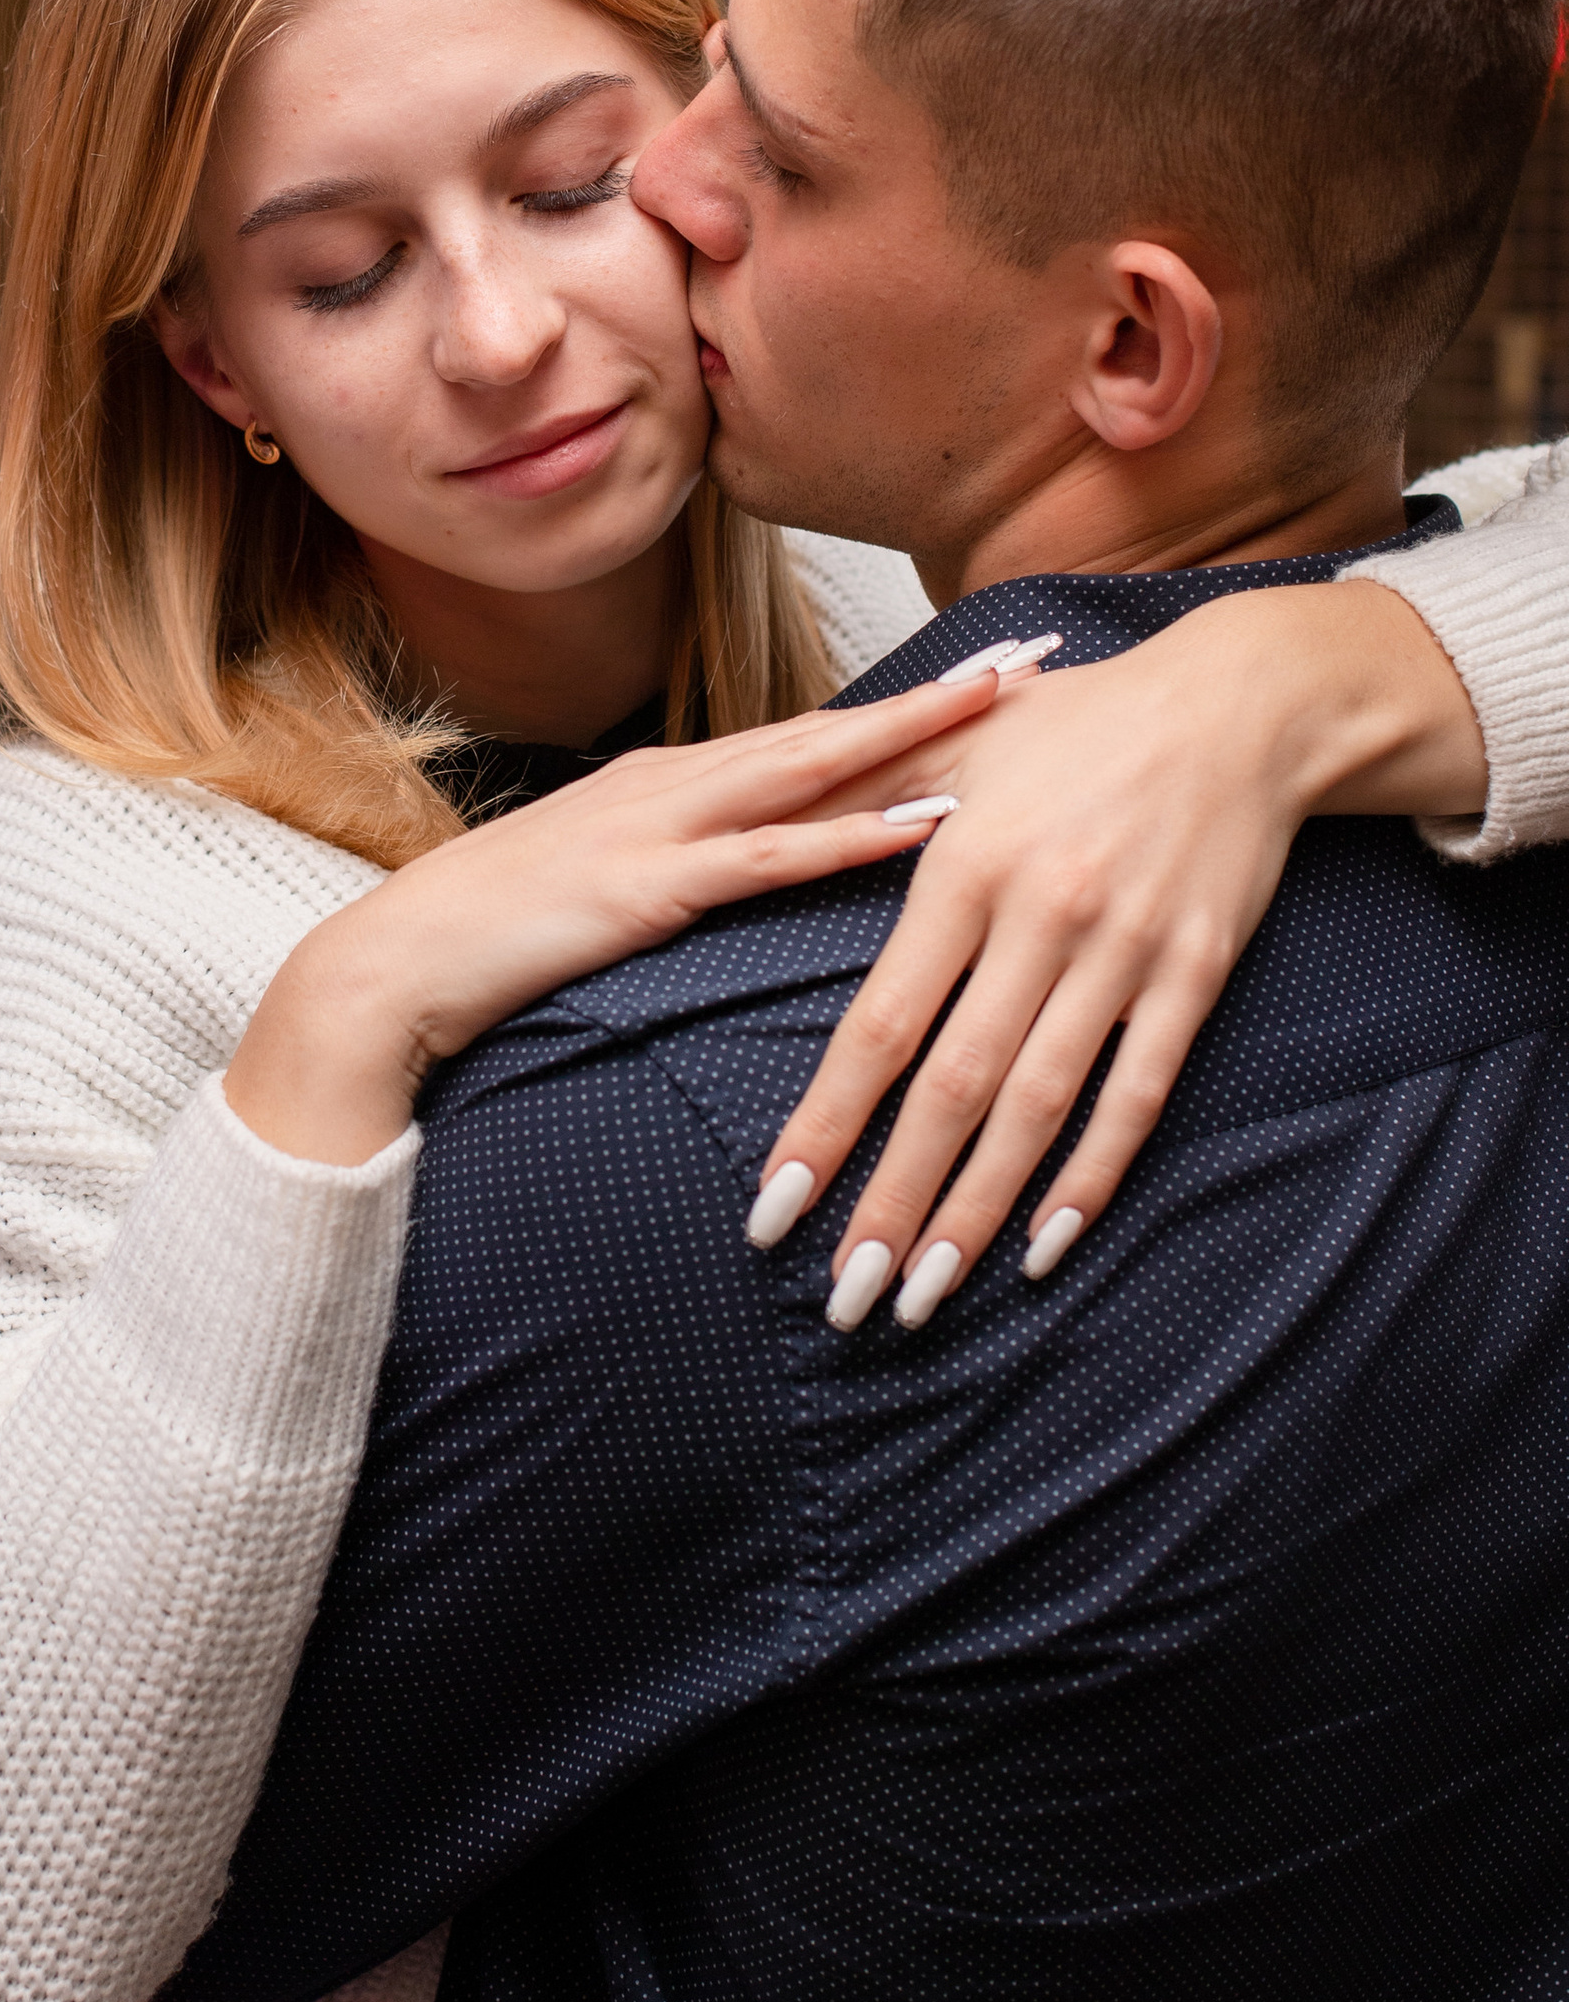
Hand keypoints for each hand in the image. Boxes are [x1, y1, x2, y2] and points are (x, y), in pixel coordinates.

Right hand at [224, 663, 1008, 1164]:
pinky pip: (771, 855)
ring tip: (1005, 708)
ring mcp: (662, 826)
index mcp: (674, 784)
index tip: (991, 680)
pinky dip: (854, 834)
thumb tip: (754, 874)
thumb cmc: (499, 936)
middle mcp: (678, 783)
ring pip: (817, 768)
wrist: (398, 963)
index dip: (907, 707)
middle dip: (938, 695)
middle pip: (834, 728)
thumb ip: (684, 869)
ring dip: (917, 736)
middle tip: (1035, 659)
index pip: (813, 735)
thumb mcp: (608, 887)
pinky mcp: (648, 886)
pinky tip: (925, 825)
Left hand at [746, 579, 1485, 1323]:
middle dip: (894, 1201)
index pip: (880, 1026)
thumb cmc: (1078, 720)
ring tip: (927, 1293)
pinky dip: (1095, 1174)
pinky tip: (1048, 1243)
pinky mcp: (1194, 975)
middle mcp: (1042, 918)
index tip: (777, 1207)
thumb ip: (864, 794)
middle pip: (954, 1090)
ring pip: (1041, 1108)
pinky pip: (1139, 1093)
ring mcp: (1124, 955)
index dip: (826, 1125)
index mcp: (965, 866)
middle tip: (847, 1297)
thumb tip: (764, 827)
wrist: (1238, 705)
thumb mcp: (959, 740)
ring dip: (980, 1211)